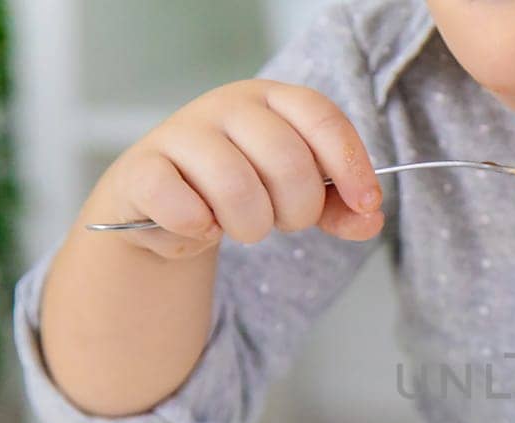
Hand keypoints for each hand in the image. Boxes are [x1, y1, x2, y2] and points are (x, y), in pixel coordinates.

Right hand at [84, 79, 384, 257]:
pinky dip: (200, 231)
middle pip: (287, 161)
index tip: (366, 203)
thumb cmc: (240, 190)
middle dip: (297, 211)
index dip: (351, 164)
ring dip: (250, 226)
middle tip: (282, 222)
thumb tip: (371, 218)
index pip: (322, 118)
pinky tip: (200, 226)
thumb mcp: (297, 195)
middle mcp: (227, 105)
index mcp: (272, 99)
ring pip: (237, 188)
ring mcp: (181, 132)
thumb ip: (340, 207)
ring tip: (242, 226)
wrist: (163, 208)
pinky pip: (184, 207)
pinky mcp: (143, 168)